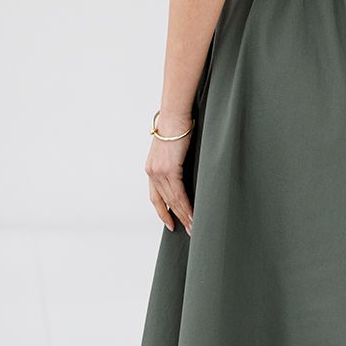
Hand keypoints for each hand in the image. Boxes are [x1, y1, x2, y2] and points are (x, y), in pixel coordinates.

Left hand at [146, 113, 194, 233]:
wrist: (175, 115)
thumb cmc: (177, 127)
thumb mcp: (173, 149)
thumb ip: (175, 163)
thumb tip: (186, 173)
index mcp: (151, 168)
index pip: (156, 197)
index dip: (163, 212)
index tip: (170, 224)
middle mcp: (152, 172)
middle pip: (165, 201)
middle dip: (177, 218)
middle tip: (188, 231)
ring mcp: (159, 171)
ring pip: (172, 200)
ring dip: (184, 215)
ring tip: (194, 226)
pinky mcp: (169, 169)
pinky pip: (178, 193)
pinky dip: (186, 206)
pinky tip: (194, 214)